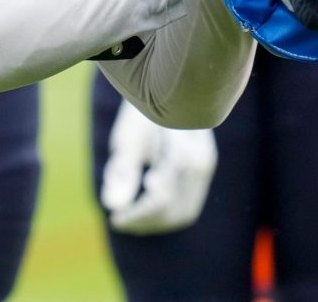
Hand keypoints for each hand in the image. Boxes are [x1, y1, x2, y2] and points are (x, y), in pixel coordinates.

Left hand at [100, 100, 217, 234]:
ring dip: (155, 222)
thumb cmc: (142, 115)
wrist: (168, 95)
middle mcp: (202, 160)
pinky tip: (142, 210)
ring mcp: (205, 168)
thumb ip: (121, 170)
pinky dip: (164, 215)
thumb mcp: (128, 138)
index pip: (163, 197)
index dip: (140, 213)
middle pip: (178, 208)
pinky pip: (187, 207)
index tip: (116, 218)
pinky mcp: (202, 176)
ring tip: (128, 218)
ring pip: (185, 212)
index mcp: (184, 146)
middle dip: (147, 221)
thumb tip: (112, 206)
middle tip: (119, 220)